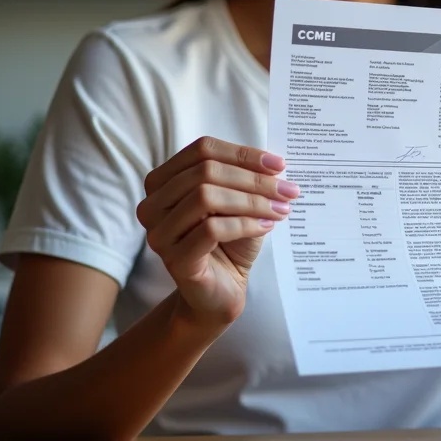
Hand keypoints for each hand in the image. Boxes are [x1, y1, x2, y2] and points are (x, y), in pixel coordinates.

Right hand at [135, 136, 297, 327]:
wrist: (223, 290)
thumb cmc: (230, 241)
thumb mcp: (239, 201)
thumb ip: (246, 178)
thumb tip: (274, 163)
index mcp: (163, 181)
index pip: (202, 150)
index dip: (243, 154)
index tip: (280, 165)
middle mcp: (152, 204)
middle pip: (205, 172)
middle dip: (253, 179)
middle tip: (288, 190)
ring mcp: (159, 232)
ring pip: (206, 197)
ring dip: (252, 201)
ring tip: (280, 209)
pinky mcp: (173, 258)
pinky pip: (211, 229)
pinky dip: (245, 224)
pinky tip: (266, 227)